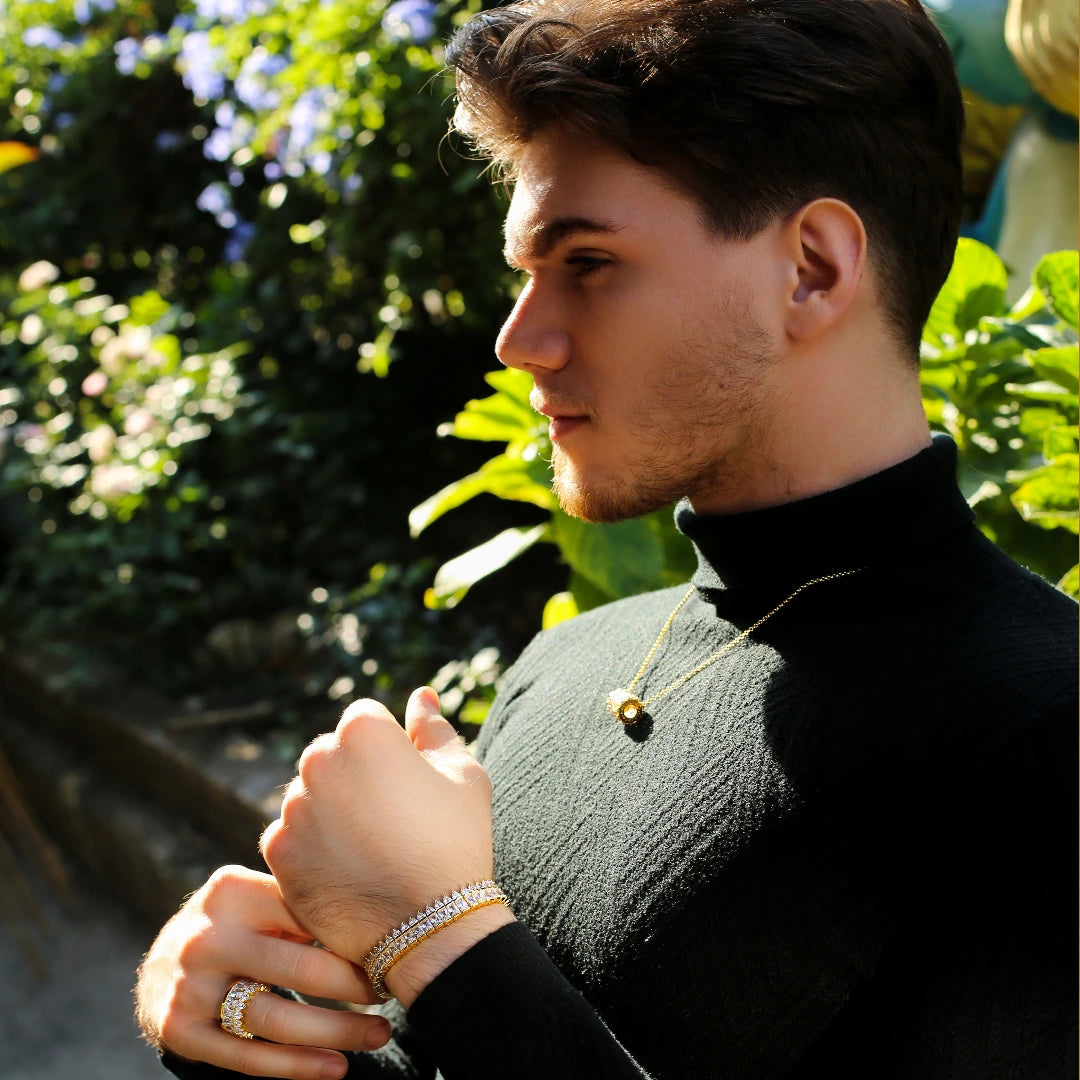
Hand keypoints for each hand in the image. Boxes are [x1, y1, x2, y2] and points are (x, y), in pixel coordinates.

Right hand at [135, 865, 389, 1078]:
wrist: (160, 965)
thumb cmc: (235, 924)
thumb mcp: (256, 896)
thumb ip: (299, 899)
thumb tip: (382, 914)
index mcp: (232, 890)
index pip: (308, 916)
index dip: (355, 937)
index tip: (396, 947)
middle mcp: (207, 937)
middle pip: (299, 969)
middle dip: (355, 986)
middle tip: (393, 992)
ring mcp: (189, 987)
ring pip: (277, 1019)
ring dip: (336, 1032)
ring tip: (378, 1035)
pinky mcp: (179, 1031)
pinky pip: (248, 1057)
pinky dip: (297, 1067)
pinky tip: (336, 1067)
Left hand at [260, 688, 514, 1005]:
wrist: (432, 927)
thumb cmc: (456, 842)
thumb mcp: (463, 775)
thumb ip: (434, 728)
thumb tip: (420, 695)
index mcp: (363, 730)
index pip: (365, 720)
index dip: (390, 752)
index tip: (408, 788)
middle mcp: (318, 760)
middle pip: (331, 755)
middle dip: (354, 778)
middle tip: (390, 821)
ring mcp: (293, 806)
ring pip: (310, 796)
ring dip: (331, 812)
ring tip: (371, 850)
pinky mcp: (278, 851)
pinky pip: (292, 836)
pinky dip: (314, 849)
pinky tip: (349, 870)